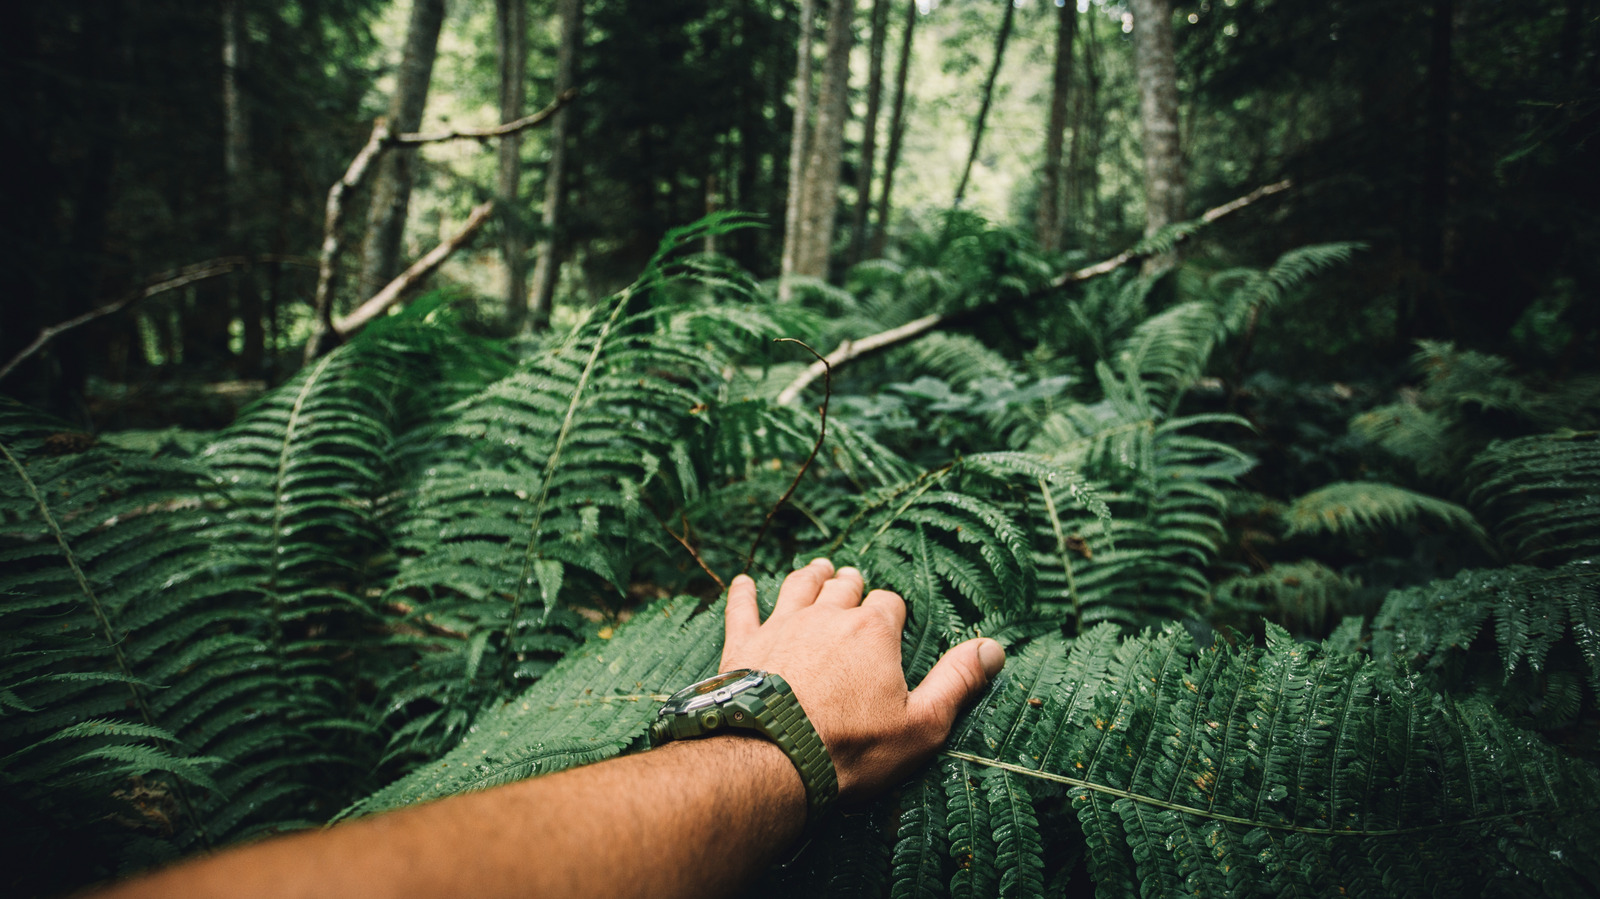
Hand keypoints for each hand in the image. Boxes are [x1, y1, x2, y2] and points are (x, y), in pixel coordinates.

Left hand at [719, 558, 1005, 799]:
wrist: (774, 758)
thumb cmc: (853, 747)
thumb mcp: (922, 723)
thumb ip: (958, 681)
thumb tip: (994, 648)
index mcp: (873, 631)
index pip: (889, 604)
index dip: (892, 612)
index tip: (892, 622)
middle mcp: (827, 615)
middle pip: (843, 587)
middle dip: (852, 585)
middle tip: (853, 582)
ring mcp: (782, 626)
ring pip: (798, 586)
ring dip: (809, 576)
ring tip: (817, 569)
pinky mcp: (744, 645)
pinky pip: (743, 609)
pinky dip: (744, 594)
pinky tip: (743, 583)